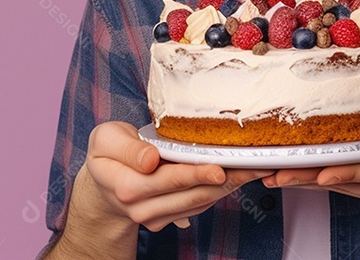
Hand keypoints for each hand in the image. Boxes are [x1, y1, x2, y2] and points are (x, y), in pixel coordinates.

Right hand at [77, 122, 272, 231]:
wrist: (103, 184)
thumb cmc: (108, 155)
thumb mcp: (105, 140)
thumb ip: (126, 148)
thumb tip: (150, 160)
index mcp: (126, 185)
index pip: (168, 179)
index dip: (196, 174)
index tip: (219, 168)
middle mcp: (143, 207)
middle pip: (192, 194)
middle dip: (228, 179)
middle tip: (256, 164)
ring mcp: (157, 217)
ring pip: (201, 202)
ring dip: (231, 186)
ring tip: (256, 168)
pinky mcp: (171, 218)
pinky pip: (200, 205)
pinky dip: (222, 190)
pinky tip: (239, 175)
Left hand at [263, 108, 359, 215]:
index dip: (345, 171)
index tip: (319, 171)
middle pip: (347, 183)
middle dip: (309, 177)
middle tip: (275, 173)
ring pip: (339, 188)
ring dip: (304, 181)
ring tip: (271, 174)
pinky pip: (342, 189)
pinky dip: (315, 181)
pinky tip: (291, 175)